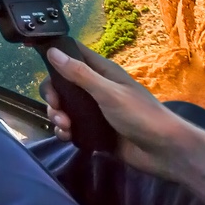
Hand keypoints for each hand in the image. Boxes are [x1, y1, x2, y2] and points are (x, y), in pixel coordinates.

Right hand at [43, 46, 185, 176]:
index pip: (73, 54)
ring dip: (58, 116)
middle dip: (54, 96)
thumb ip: (80, 74)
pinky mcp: (94, 132)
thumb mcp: (109, 93)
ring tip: (65, 127)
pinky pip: (71, 128)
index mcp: (102, 73)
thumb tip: (52, 52)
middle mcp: (96, 89)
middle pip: (62, 85)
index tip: (39, 62)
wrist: (165, 153)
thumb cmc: (141, 116)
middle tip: (56, 108)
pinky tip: (67, 137)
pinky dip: (65, 131)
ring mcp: (95, 112)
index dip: (56, 55)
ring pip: (64, 108)